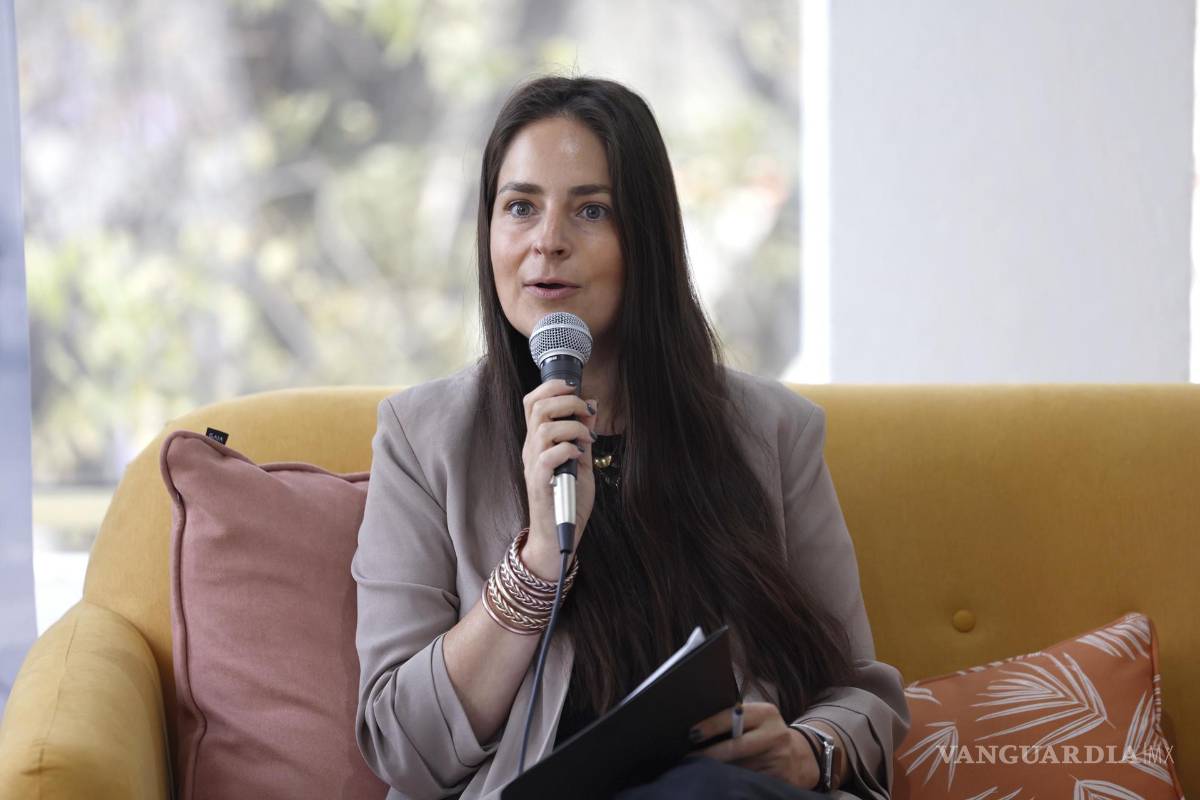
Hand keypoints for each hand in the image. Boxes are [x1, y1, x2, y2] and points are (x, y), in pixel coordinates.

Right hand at [521, 378, 597, 577]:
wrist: (558, 537)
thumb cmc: (568, 500)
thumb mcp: (581, 461)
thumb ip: (583, 434)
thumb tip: (591, 406)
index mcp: (538, 441)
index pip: (533, 402)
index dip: (551, 387)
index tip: (573, 386)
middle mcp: (531, 450)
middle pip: (536, 407)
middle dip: (566, 401)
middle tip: (585, 411)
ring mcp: (533, 466)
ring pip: (543, 428)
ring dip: (572, 426)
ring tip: (587, 438)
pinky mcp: (540, 483)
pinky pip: (548, 456)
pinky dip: (568, 448)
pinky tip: (579, 455)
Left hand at [687, 702, 817, 789]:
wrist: (801, 756)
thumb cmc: (766, 734)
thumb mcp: (757, 719)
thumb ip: (736, 720)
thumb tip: (700, 731)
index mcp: (766, 713)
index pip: (733, 716)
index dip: (711, 726)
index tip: (692, 734)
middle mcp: (775, 733)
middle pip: (736, 746)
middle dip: (711, 754)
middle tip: (690, 758)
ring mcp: (779, 758)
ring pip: (741, 767)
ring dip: (720, 769)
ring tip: (703, 769)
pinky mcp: (780, 778)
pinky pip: (750, 780)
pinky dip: (735, 781)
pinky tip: (725, 780)